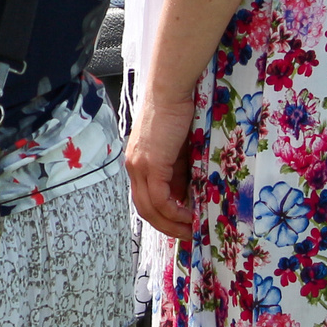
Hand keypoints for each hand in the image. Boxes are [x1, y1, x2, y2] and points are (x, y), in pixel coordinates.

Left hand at [126, 89, 198, 238]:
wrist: (171, 91)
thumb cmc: (178, 114)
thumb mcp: (179, 152)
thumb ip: (180, 172)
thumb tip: (188, 196)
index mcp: (138, 163)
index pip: (145, 198)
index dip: (162, 216)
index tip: (182, 225)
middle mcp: (133, 167)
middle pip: (144, 209)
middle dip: (166, 226)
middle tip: (187, 236)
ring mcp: (139, 166)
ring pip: (149, 208)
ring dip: (171, 224)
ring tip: (192, 231)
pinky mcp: (150, 164)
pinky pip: (160, 198)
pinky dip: (174, 212)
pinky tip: (191, 216)